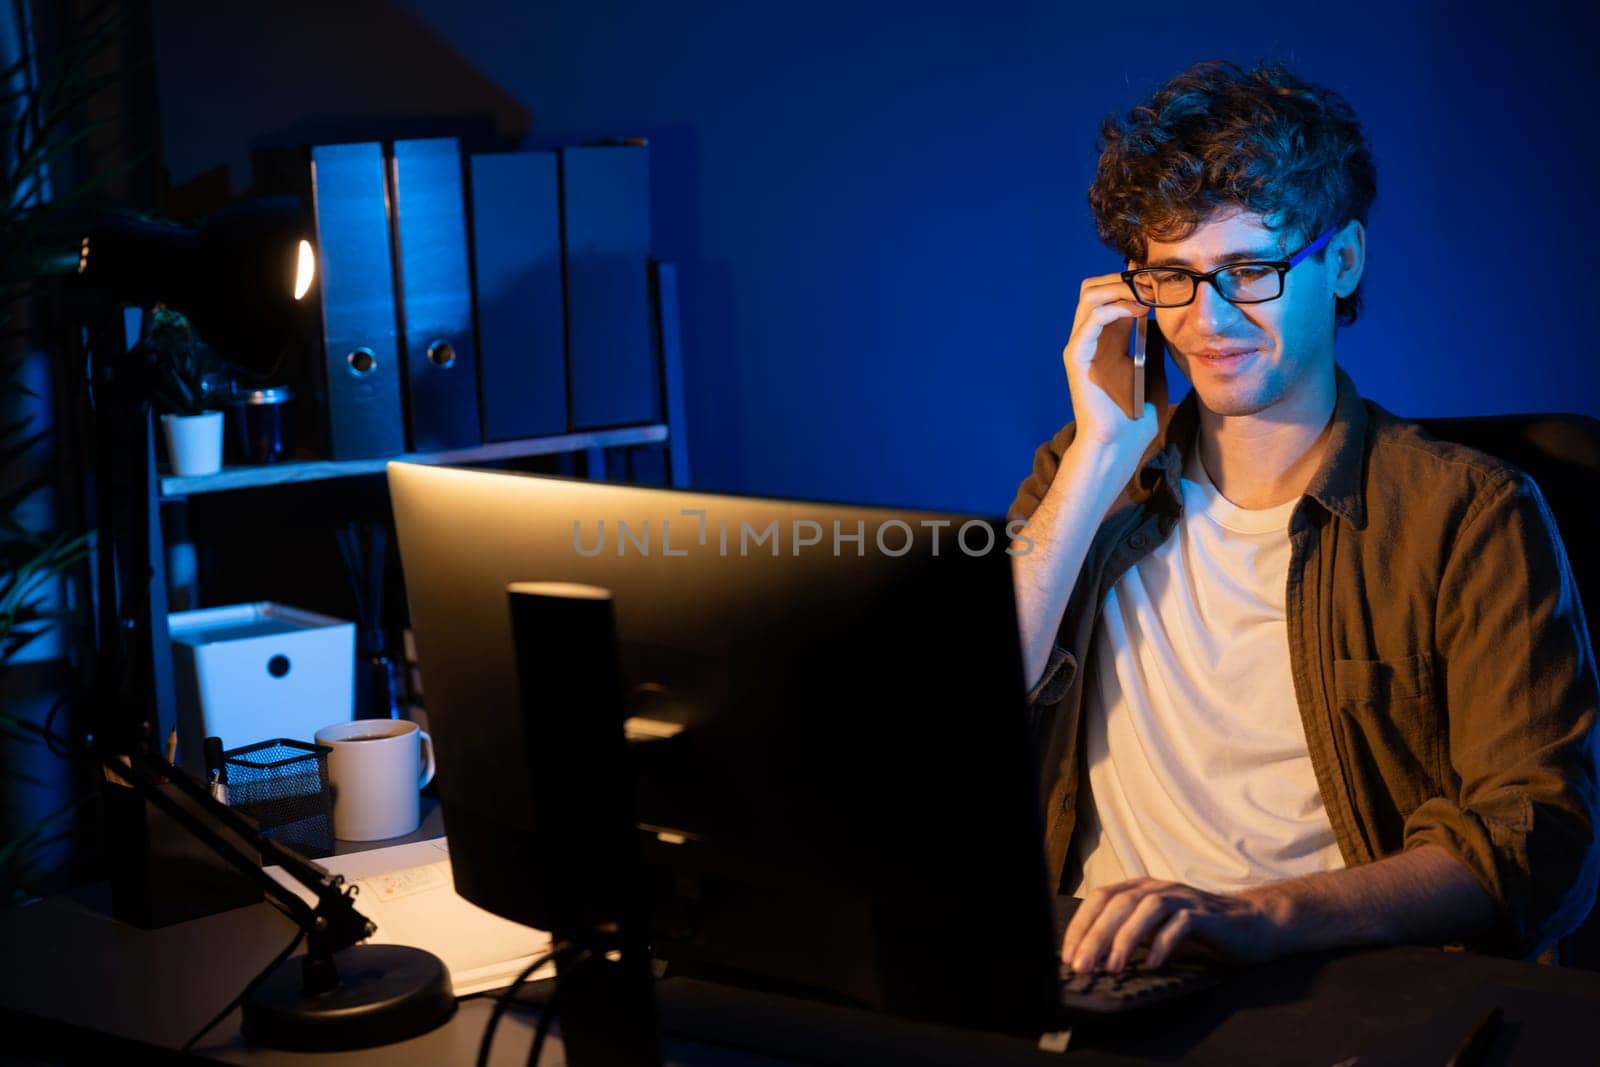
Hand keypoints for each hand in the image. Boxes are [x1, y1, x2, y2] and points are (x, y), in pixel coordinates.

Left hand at [1061, 877, 1283, 972]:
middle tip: (1081, 966)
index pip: (1100, 898)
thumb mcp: (1154, 933)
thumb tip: (1090, 960)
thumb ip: (1127, 938)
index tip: (1067, 955)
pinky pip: (1180, 924)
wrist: (1249, 926)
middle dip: (1095, 936)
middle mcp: (1157, 888)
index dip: (1081, 925)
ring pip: (1145, 908)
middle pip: (1118, 904)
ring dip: (1125, 939)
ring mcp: (1182, 897)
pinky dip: (1162, 944)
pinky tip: (1151, 965)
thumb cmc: (1195, 932)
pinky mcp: (1205, 914)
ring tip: (1112, 967)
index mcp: (1140, 889)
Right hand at [1062, 272, 1159, 454]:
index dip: (1132, 280)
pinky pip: (1091, 320)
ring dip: (1120, 287)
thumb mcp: (1154, 368)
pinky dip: (1114, 307)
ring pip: (1090, 295)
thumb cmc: (1136, 413)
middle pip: (1094, 286)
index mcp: (1105, 339)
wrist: (1119, 444)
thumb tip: (1168, 315)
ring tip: (1148, 294)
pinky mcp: (1077, 357)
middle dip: (1124, 277)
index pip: (1109, 292)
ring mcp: (1081, 346)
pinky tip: (1137, 310)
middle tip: (1154, 282)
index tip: (1162, 279)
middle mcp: (1089, 338)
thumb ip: (1155, 341)